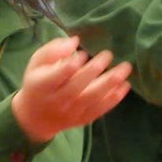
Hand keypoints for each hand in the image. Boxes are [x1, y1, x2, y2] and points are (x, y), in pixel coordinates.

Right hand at [10, 37, 132, 141]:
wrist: (36, 118)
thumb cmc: (38, 83)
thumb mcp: (36, 64)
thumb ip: (52, 50)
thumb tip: (75, 42)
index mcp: (43, 85)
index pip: (59, 74)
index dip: (73, 63)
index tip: (83, 54)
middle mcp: (57, 100)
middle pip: (78, 85)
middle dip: (94, 69)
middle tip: (108, 54)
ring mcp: (71, 112)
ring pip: (92, 98)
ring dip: (111, 83)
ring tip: (125, 68)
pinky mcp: (83, 119)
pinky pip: (100, 109)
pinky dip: (114, 98)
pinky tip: (125, 85)